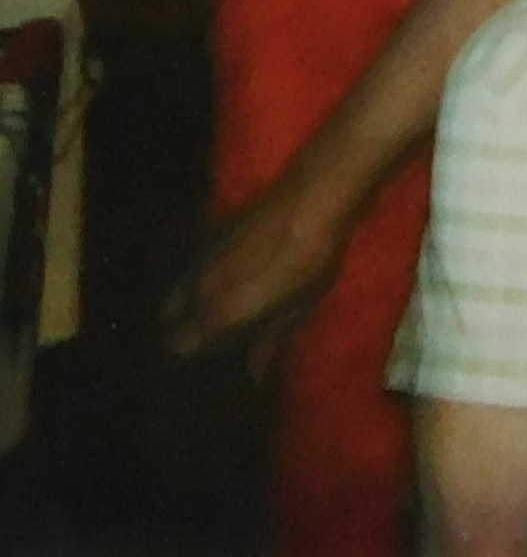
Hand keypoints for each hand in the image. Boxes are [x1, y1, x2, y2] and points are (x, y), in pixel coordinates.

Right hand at [160, 173, 348, 369]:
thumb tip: (255, 373)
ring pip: (179, 284)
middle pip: (170, 313)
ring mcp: (204, 253)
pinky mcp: (214, 228)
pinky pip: (194, 260)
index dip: (190, 352)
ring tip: (213, 302)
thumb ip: (269, 342)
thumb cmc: (311, 260)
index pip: (179, 344)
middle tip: (207, 329)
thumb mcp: (297, 308)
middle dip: (180, 323)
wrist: (313, 197)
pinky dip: (199, 271)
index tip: (208, 354)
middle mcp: (201, 284)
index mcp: (220, 312)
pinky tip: (222, 271)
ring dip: (188, 296)